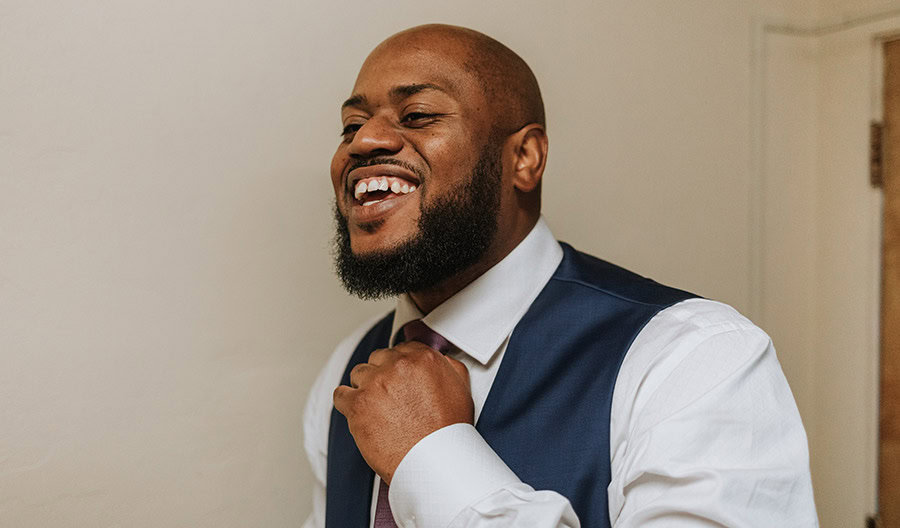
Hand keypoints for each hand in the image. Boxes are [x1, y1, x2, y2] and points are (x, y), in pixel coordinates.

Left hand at [333, 341, 473, 483]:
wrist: (433, 461)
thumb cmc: (447, 432)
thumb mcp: (460, 388)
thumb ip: (447, 366)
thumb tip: (440, 359)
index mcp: (422, 358)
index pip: (401, 349)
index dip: (399, 365)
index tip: (398, 376)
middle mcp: (398, 366)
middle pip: (378, 359)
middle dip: (382, 374)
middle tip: (388, 394)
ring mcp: (375, 383)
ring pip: (358, 374)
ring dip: (364, 387)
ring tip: (374, 407)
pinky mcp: (357, 404)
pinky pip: (340, 394)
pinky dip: (346, 403)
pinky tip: (356, 412)